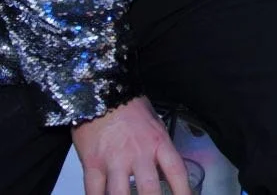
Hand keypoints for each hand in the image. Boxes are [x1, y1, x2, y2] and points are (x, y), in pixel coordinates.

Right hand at [71, 96, 192, 194]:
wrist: (100, 91)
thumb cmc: (128, 107)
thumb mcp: (154, 125)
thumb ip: (159, 150)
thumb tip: (164, 174)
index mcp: (158, 142)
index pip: (176, 172)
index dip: (184, 192)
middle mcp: (138, 153)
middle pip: (149, 190)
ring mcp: (114, 160)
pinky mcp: (92, 163)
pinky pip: (94, 191)